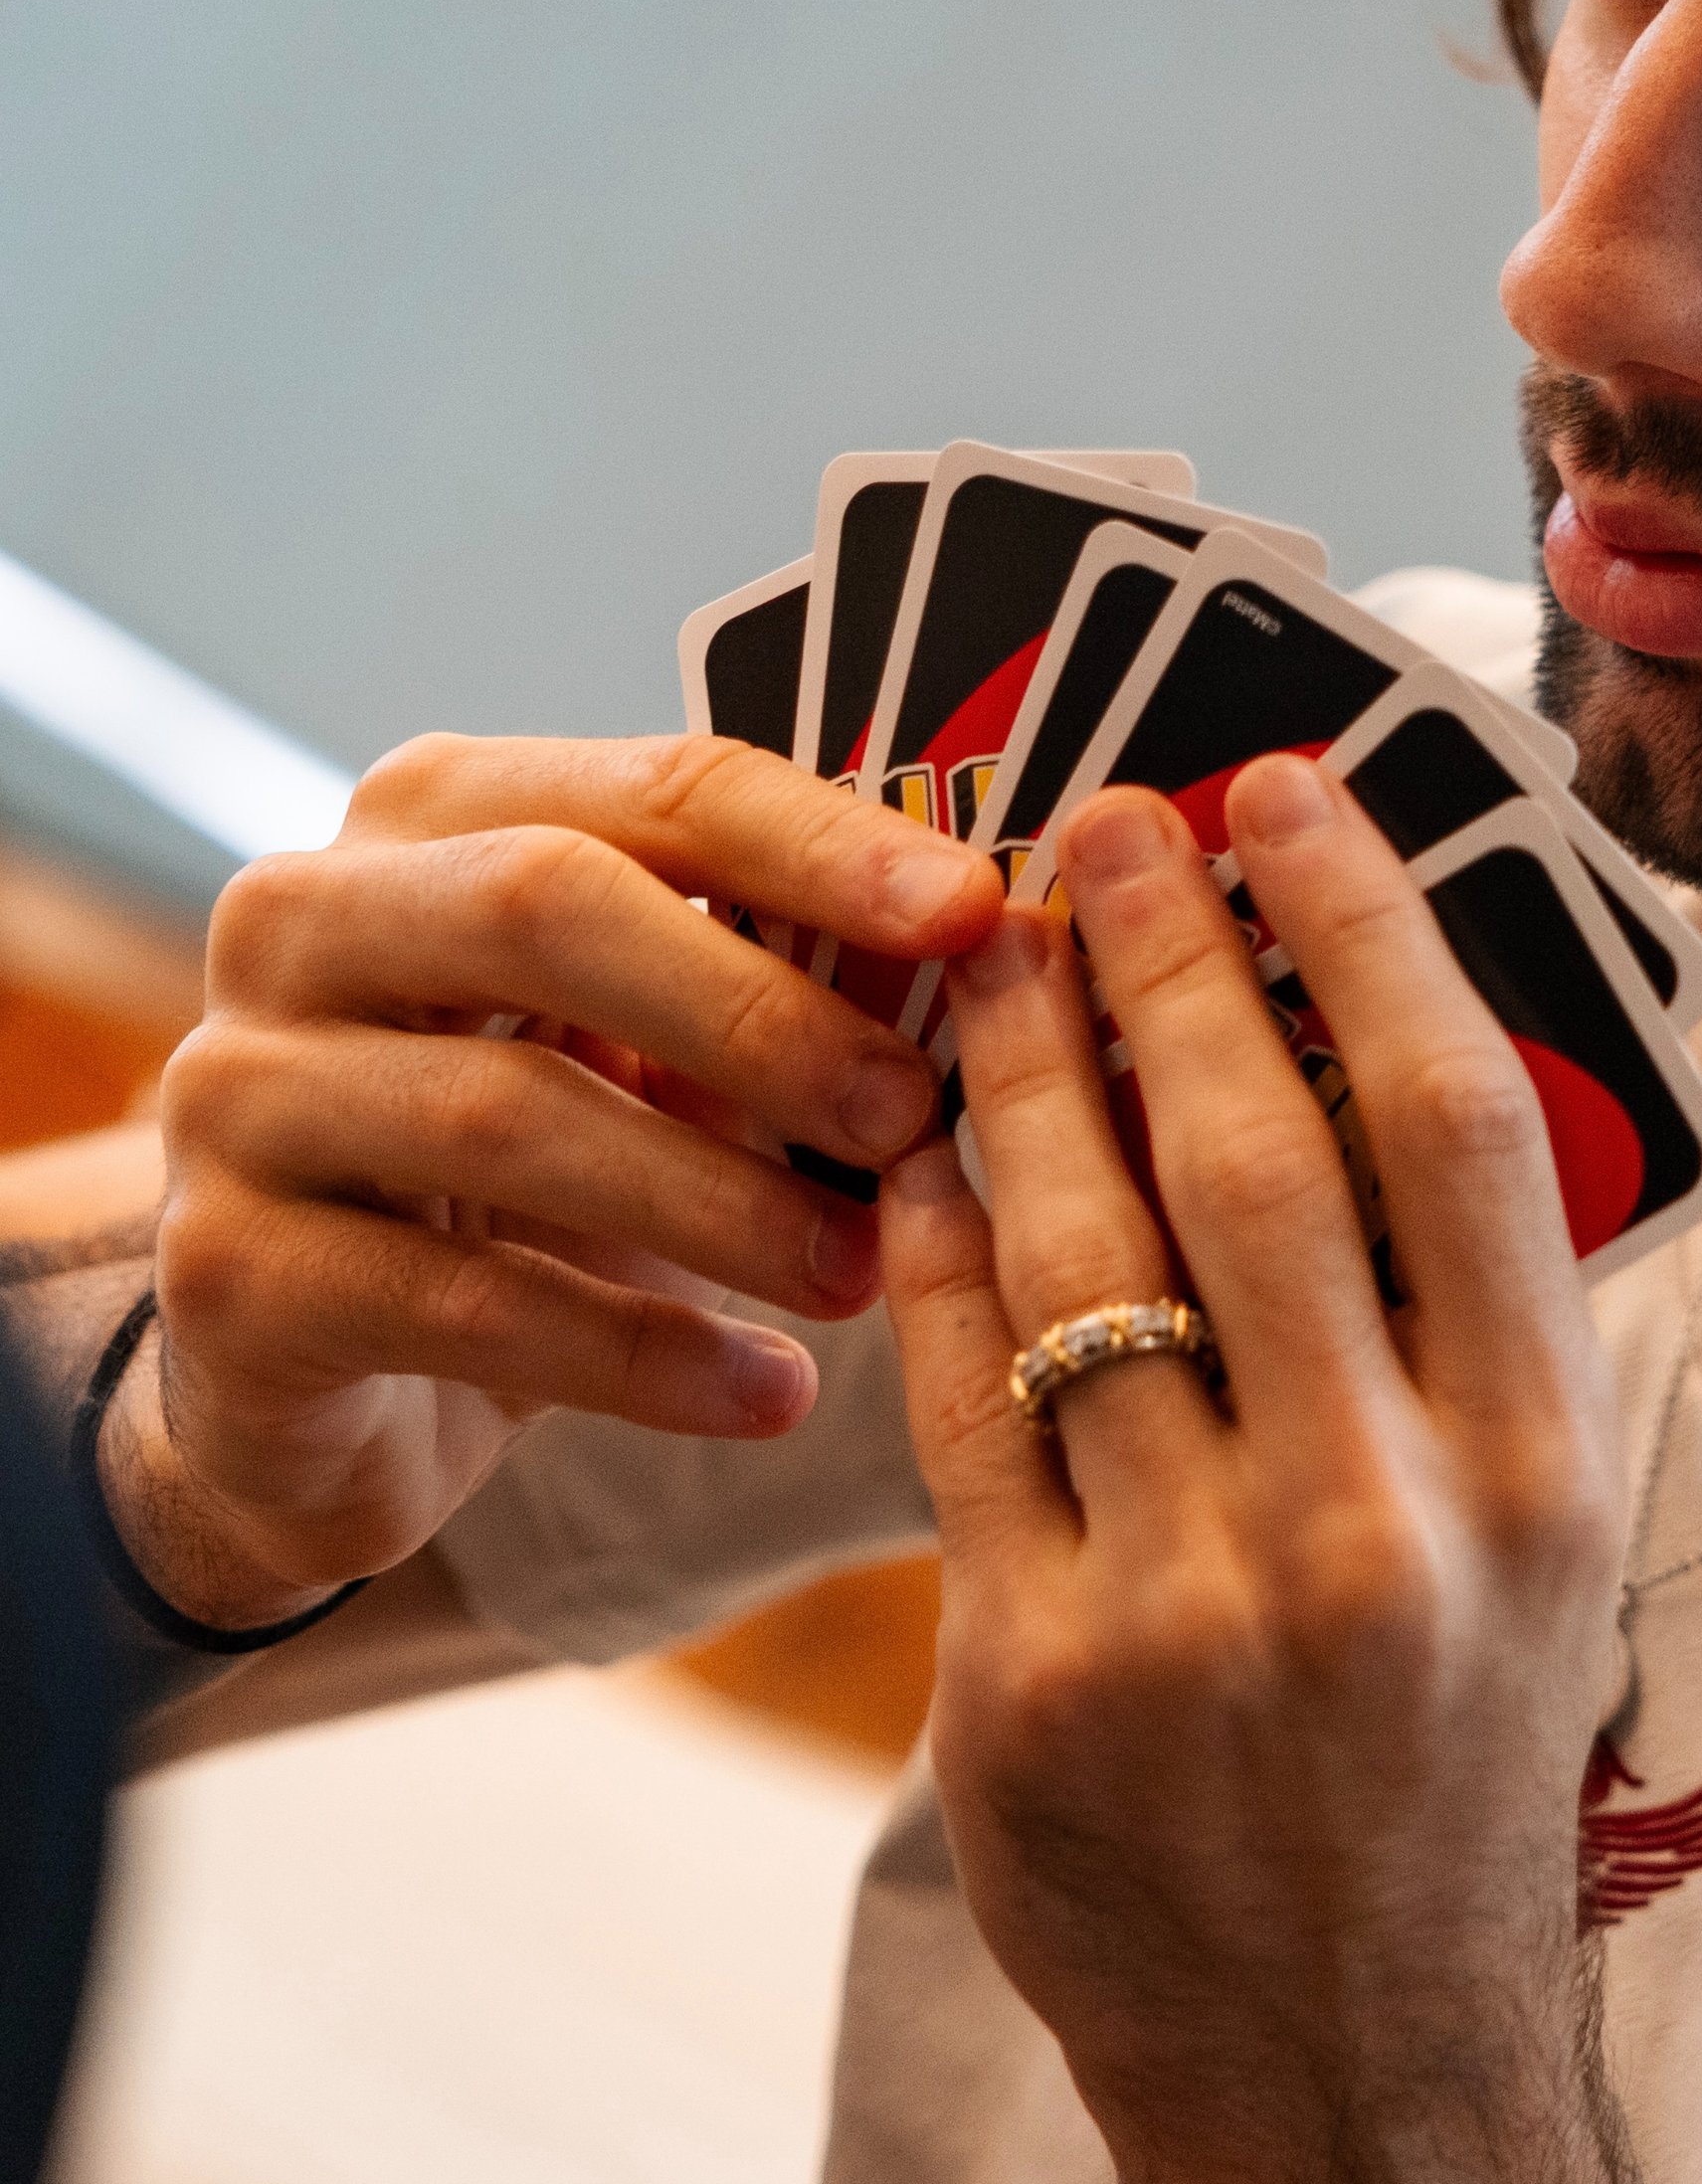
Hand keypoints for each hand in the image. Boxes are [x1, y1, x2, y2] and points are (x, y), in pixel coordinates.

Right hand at [135, 733, 1001, 1623]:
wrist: (310, 1371)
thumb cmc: (530, 1160)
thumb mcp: (651, 1046)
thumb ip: (784, 974)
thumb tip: (995, 944)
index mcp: (432, 813)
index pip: (655, 787)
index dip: (824, 844)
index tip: (979, 910)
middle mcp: (302, 917)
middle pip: (549, 905)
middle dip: (759, 1010)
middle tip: (913, 1111)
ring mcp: (240, 1091)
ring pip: (506, 1115)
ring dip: (719, 1201)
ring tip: (866, 1272)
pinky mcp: (223, 1273)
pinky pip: (461, 1304)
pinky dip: (644, 1353)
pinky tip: (775, 1396)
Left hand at [888, 757, 1695, 2183]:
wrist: (1350, 2074)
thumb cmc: (1454, 1765)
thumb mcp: (1543, 1543)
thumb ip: (1471, 1318)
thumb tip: (1359, 1033)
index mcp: (1544, 1469)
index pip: (1456, 1124)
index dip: (1362, 929)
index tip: (1287, 798)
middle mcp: (1388, 1528)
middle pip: (1260, 1154)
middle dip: (1168, 956)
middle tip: (1102, 819)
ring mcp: (1198, 1612)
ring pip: (1089, 1257)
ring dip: (1030, 1069)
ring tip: (991, 949)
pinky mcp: (1031, 1687)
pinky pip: (963, 1405)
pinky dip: (933, 1256)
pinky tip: (914, 1153)